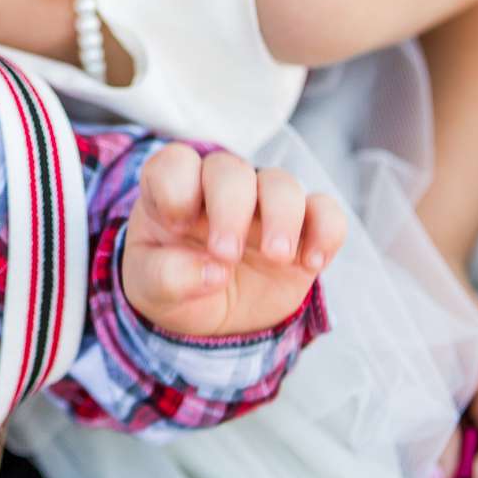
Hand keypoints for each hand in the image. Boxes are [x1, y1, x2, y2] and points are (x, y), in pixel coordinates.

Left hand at [122, 145, 343, 340]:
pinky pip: (325, 212)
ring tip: (276, 257)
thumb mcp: (151, 289)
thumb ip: (166, 277)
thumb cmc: (173, 284)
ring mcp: (264, 204)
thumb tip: (210, 271)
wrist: (211, 313)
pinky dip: (326, 231)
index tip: (176, 226)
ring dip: (282, 217)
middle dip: (230, 208)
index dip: (176, 187)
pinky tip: (311, 263)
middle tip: (226, 254)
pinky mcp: (303, 228)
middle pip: (231, 171)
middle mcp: (219, 187)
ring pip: (281, 183)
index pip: (175, 163)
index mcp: (172, 189)